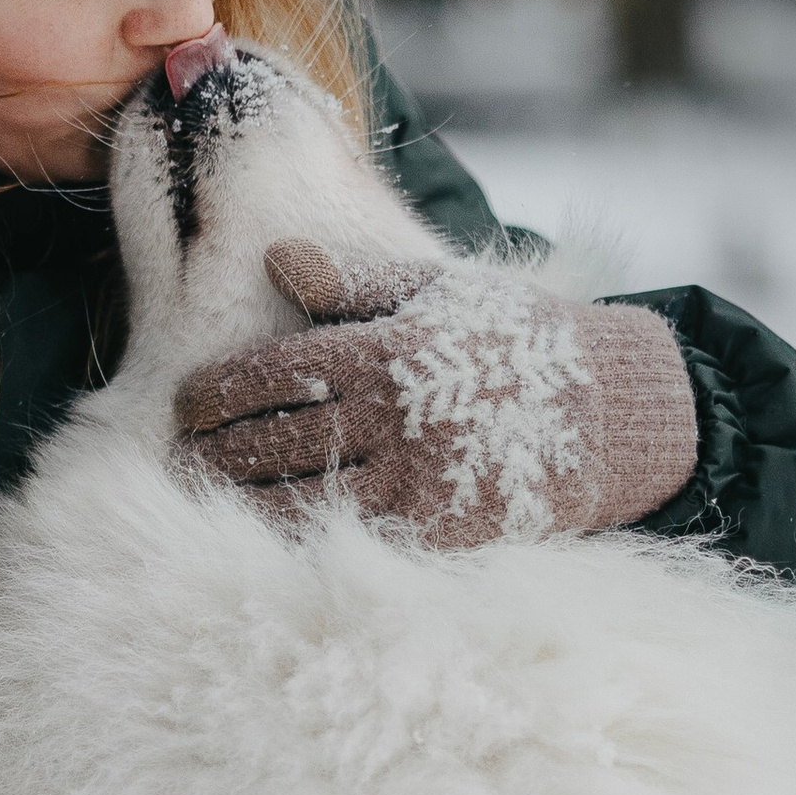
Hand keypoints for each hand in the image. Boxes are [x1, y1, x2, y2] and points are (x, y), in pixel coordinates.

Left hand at [174, 238, 698, 550]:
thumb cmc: (520, 338)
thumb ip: (356, 280)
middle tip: (179, 453)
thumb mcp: (441, 292)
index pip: (277, 375)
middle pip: (276, 442)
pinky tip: (269, 532)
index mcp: (391, 352)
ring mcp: (418, 482)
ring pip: (303, 499)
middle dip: (217, 450)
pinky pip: (353, 538)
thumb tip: (276, 256)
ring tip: (206, 493)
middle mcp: (397, 420)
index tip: (184, 402)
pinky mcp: (440, 532)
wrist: (617, 411)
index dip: (219, 393)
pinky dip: (302, 537)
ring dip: (243, 500)